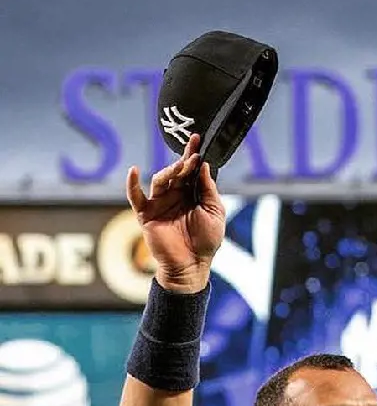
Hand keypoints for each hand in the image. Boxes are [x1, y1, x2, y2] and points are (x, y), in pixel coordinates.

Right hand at [126, 133, 225, 293]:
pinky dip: (132, 184)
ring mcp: (160, 204)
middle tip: (192, 155)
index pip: (191, 170)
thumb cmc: (206, 242)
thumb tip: (204, 166)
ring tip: (180, 168)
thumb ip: (209, 190)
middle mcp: (175, 196)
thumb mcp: (215, 213)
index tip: (197, 140)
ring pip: (160, 180)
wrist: (191, 265)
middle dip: (184, 162)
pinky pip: (136, 196)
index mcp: (191, 194)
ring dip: (169, 172)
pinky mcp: (147, 214)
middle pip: (176, 171)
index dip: (193, 155)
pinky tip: (133, 171)